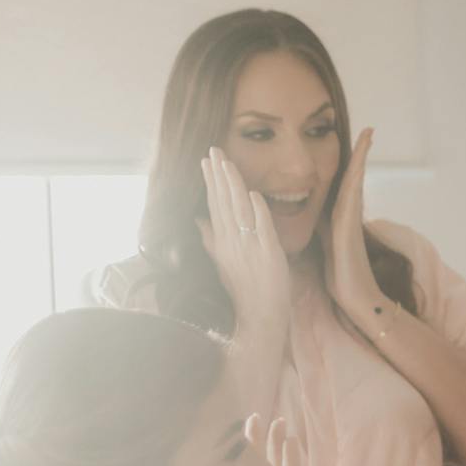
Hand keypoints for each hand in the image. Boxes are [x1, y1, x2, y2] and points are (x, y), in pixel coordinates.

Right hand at [200, 149, 290, 357]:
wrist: (260, 315)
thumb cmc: (243, 289)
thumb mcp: (221, 262)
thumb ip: (209, 239)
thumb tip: (197, 219)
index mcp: (220, 242)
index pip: (213, 205)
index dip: (210, 182)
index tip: (205, 161)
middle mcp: (231, 242)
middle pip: (223, 202)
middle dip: (218, 175)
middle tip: (213, 151)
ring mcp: (249, 247)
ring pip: (239, 210)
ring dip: (233, 186)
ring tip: (227, 163)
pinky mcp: (268, 253)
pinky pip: (261, 228)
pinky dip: (257, 210)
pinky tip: (253, 194)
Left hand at [322, 128, 377, 326]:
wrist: (354, 294)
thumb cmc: (339, 272)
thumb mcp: (324, 241)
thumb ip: (319, 225)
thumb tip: (305, 214)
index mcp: (338, 213)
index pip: (340, 181)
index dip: (348, 162)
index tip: (354, 142)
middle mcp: (347, 210)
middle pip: (352, 173)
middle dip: (360, 152)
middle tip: (369, 129)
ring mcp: (350, 215)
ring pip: (355, 177)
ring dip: (362, 155)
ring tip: (368, 134)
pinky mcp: (349, 222)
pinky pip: (352, 192)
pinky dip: (357, 174)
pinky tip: (359, 160)